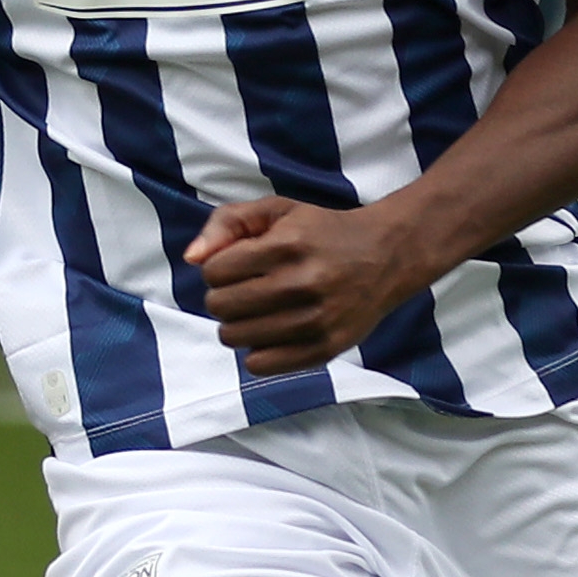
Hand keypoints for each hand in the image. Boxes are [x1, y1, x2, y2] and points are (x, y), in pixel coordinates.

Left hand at [178, 193, 431, 375]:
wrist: (386, 256)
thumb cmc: (321, 232)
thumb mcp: (276, 211)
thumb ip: (226, 223)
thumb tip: (192, 258)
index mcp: (286, 245)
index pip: (214, 272)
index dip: (219, 268)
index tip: (238, 266)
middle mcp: (301, 284)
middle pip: (220, 306)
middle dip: (223, 297)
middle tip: (245, 290)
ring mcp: (315, 321)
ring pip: (235, 337)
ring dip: (236, 325)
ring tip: (257, 311)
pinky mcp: (325, 349)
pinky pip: (261, 365)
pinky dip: (257, 351)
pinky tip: (271, 333)